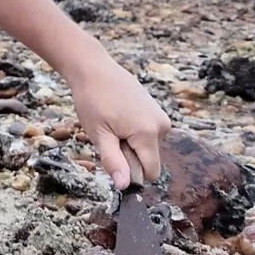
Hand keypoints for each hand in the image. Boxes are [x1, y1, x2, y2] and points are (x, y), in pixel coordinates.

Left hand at [64, 54, 171, 190]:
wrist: (93, 68)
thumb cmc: (92, 100)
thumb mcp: (99, 134)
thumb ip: (113, 161)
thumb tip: (124, 186)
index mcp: (148, 133)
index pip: (151, 172)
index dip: (132, 173)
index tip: (113, 159)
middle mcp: (162, 125)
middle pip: (149, 159)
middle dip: (129, 155)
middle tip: (109, 136)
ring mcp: (160, 116)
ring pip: (147, 146)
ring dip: (129, 143)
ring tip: (112, 124)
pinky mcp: (156, 110)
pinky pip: (147, 133)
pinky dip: (133, 132)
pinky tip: (118, 116)